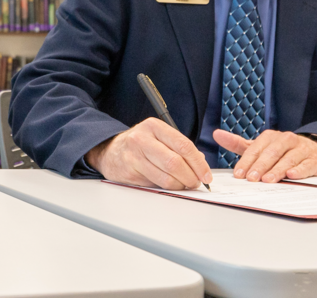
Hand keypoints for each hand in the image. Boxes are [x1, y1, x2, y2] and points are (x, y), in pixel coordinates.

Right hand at [85, 118, 211, 189]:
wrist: (109, 151)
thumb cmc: (140, 145)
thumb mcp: (158, 137)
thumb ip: (180, 147)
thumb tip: (201, 164)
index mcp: (154, 126)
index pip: (183, 145)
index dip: (198, 163)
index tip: (206, 175)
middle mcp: (142, 139)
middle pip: (175, 162)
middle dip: (190, 177)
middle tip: (196, 183)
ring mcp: (134, 156)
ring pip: (166, 177)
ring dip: (180, 185)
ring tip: (184, 185)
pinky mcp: (129, 172)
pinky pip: (155, 185)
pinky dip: (166, 188)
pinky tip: (169, 185)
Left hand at [213, 129, 316, 182]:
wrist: (313, 149)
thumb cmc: (281, 150)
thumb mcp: (260, 146)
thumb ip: (238, 143)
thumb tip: (216, 134)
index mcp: (270, 137)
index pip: (255, 150)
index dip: (246, 162)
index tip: (238, 174)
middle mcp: (286, 140)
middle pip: (271, 154)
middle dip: (260, 167)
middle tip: (251, 179)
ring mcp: (301, 149)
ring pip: (287, 159)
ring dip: (277, 170)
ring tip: (267, 180)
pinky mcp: (313, 159)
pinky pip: (306, 165)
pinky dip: (299, 170)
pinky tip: (291, 175)